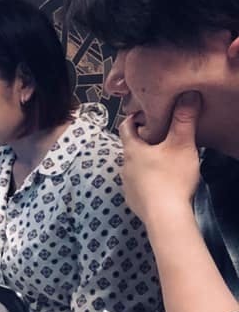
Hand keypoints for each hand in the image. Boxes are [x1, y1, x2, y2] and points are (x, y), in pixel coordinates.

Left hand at [119, 90, 201, 226]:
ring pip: (135, 167)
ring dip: (147, 161)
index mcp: (132, 150)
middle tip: (162, 135)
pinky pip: (139, 185)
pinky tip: (161, 182)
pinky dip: (148, 180)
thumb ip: (184, 119)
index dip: (134, 118)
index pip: (125, 127)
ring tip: (164, 158)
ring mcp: (127, 185)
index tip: (146, 114)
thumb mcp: (182, 144)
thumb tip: (187, 95)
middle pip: (131, 147)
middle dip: (144, 140)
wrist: (165, 216)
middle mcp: (124, 166)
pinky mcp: (133, 200)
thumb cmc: (172, 178)